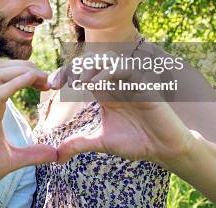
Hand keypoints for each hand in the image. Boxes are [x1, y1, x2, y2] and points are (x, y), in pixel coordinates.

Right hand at [0, 60, 56, 196]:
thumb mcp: (11, 159)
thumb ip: (32, 154)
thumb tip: (54, 155)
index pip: (9, 78)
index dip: (30, 75)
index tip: (49, 84)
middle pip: (5, 69)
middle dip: (29, 67)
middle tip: (49, 80)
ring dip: (22, 70)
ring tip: (42, 78)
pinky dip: (14, 83)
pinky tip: (29, 79)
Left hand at [52, 49, 193, 166]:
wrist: (163, 149)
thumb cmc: (136, 142)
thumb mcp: (101, 142)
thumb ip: (78, 144)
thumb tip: (56, 157)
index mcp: (102, 90)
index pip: (79, 72)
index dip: (64, 74)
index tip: (52, 86)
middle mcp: (113, 82)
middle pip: (89, 60)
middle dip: (73, 67)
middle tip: (62, 83)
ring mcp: (128, 81)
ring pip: (106, 58)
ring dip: (90, 66)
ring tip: (80, 82)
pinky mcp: (141, 84)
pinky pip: (125, 68)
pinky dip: (109, 71)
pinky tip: (98, 84)